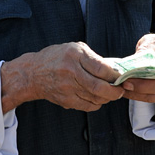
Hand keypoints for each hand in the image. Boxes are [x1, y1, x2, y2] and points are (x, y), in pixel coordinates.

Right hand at [0, 42, 123, 113]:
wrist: (33, 74)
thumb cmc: (56, 57)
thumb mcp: (74, 48)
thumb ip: (93, 58)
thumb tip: (114, 70)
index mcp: (75, 55)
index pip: (101, 68)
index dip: (115, 75)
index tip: (122, 76)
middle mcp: (71, 71)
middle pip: (99, 87)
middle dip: (115, 91)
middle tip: (122, 89)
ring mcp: (67, 88)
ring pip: (95, 98)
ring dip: (108, 98)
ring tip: (112, 93)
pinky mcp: (66, 100)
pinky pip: (87, 106)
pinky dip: (97, 103)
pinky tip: (99, 98)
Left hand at [121, 34, 154, 103]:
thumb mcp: (152, 41)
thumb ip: (146, 48)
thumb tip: (137, 60)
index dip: (152, 73)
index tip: (133, 72)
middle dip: (141, 87)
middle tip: (125, 83)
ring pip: (153, 95)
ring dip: (135, 93)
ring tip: (120, 87)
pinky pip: (147, 97)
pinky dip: (134, 95)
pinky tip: (123, 90)